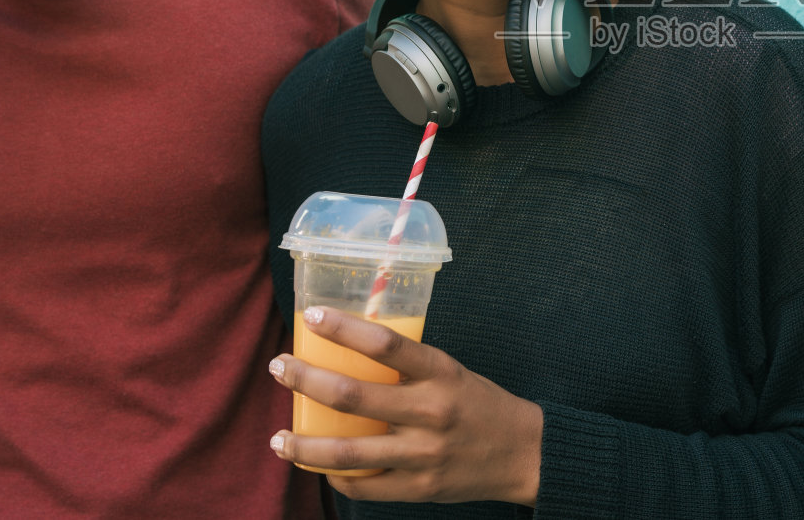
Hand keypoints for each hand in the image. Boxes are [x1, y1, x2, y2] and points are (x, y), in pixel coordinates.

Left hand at [268, 307, 541, 504]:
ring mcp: (423, 454)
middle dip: (306, 380)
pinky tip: (319, 466)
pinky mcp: (420, 488)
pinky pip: (364, 487)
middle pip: (353, 396)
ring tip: (278, 437)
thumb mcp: (451, 373)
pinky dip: (335, 476)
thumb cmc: (480, 405)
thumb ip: (408, 369)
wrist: (524, 453)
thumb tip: (349, 356)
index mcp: (441, 373)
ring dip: (304, 444)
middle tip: (280, 368)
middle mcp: (430, 412)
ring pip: (348, 452)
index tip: (312, 316)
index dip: (344, 328)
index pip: (386, 343)